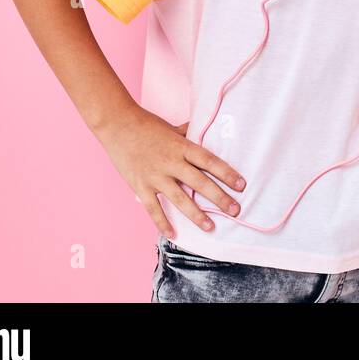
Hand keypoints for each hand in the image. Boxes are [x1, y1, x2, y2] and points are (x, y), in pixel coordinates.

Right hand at [95, 106, 246, 237]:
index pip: (210, 161)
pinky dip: (162, 223)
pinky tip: (173, 235)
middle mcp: (171, 162)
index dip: (227, 173)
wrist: (117, 124)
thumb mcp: (172, 127)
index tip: (241, 185)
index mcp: (182, 146)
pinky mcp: (140, 186)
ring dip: (196, 215)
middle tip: (235, 210)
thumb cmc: (147, 124)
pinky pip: (153, 208)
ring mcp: (155, 176)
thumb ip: (188, 134)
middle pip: (200, 183)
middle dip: (219, 198)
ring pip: (180, 199)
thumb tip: (204, 132)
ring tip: (211, 227)